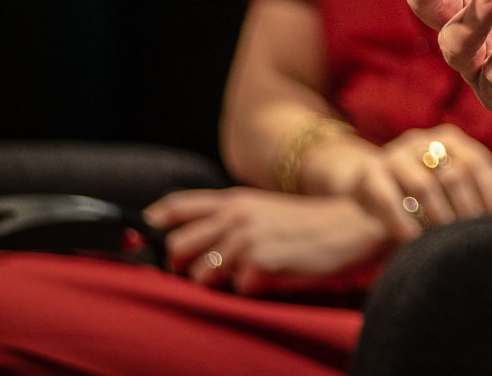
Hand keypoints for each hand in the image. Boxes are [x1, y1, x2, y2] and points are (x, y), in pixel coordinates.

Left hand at [144, 188, 390, 295]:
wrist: (352, 225)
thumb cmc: (307, 223)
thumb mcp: (265, 210)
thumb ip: (231, 220)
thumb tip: (195, 244)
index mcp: (235, 200)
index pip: (176, 206)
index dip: (150, 223)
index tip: (139, 239)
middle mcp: (236, 216)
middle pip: (176, 245)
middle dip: (177, 266)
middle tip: (194, 274)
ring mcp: (248, 239)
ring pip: (200, 273)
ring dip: (213, 283)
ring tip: (240, 277)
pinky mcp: (262, 263)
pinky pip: (236, 289)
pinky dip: (247, 290)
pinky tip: (268, 279)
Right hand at [305, 124, 491, 241]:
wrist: (366, 178)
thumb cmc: (420, 187)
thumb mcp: (445, 180)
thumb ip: (470, 191)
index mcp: (448, 138)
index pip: (477, 162)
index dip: (490, 191)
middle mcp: (422, 141)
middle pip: (453, 174)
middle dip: (466, 208)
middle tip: (473, 235)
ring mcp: (395, 155)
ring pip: (423, 185)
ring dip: (438, 216)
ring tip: (446, 240)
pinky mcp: (369, 174)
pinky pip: (389, 199)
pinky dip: (403, 222)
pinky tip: (413, 241)